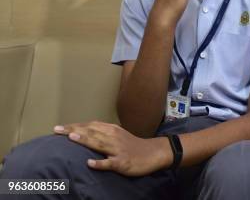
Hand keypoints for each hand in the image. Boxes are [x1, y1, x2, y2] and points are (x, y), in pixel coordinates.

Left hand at [54, 122, 171, 176]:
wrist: (153, 153)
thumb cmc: (132, 146)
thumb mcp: (117, 135)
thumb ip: (101, 134)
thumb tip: (82, 132)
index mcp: (111, 130)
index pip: (89, 126)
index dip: (74, 126)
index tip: (58, 127)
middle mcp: (114, 137)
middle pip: (91, 132)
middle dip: (73, 131)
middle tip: (57, 130)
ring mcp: (118, 150)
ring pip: (99, 144)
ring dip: (85, 140)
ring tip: (71, 138)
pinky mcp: (123, 162)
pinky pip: (110, 163)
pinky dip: (100, 163)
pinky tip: (90, 164)